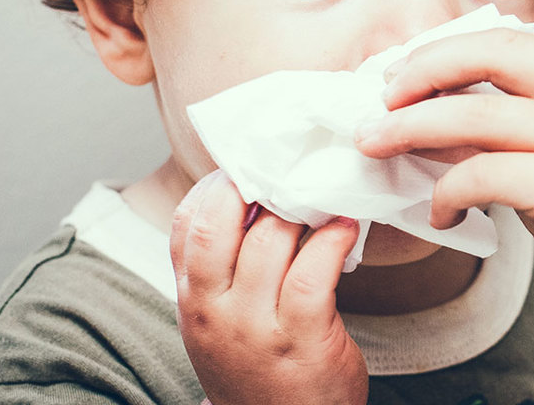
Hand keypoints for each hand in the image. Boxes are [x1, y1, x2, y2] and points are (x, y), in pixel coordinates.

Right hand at [170, 171, 367, 404]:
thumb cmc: (258, 368)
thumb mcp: (221, 320)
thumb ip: (225, 267)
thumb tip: (257, 196)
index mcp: (192, 299)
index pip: (186, 225)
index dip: (216, 184)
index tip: (250, 164)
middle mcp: (214, 311)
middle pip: (220, 223)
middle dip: (254, 184)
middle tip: (290, 167)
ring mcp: (254, 327)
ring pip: (270, 240)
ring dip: (303, 209)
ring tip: (326, 195)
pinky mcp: (300, 338)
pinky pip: (312, 271)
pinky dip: (332, 240)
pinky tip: (346, 228)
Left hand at [355, 29, 533, 340]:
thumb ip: (501, 124)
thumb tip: (419, 107)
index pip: (508, 39)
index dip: (445, 50)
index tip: (399, 73)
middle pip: (490, 56)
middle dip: (421, 72)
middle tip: (378, 102)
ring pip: (476, 116)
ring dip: (411, 131)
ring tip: (378, 146)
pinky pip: (484, 175)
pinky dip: (447, 192)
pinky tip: (442, 214)